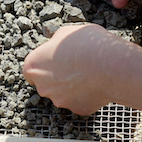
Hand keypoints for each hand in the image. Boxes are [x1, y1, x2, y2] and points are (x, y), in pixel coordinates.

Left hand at [23, 24, 138, 115]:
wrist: (110, 65)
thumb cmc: (87, 44)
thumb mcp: (65, 33)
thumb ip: (55, 43)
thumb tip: (56, 45)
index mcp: (33, 66)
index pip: (31, 70)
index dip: (43, 65)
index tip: (54, 62)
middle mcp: (43, 87)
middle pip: (47, 84)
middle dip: (58, 77)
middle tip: (75, 66)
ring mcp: (60, 100)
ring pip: (64, 94)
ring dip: (73, 86)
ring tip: (89, 72)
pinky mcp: (77, 109)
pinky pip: (80, 101)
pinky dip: (87, 95)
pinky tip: (97, 83)